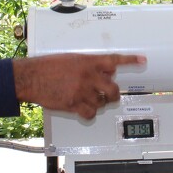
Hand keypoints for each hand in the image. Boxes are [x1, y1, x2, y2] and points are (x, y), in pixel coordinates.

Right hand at [13, 53, 145, 119]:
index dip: (130, 60)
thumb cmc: (47, 66)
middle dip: (113, 93)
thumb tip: (105, 70)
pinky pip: (90, 113)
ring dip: (99, 103)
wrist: (31, 77)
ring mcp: (82, 91)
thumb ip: (89, 64)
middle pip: (113, 89)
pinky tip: (86, 110)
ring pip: (102, 102)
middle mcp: (88, 76)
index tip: (141, 60)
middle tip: (111, 94)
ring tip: (91, 100)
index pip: (114, 60)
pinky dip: (90, 113)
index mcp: (88, 62)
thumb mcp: (71, 58)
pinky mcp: (74, 104)